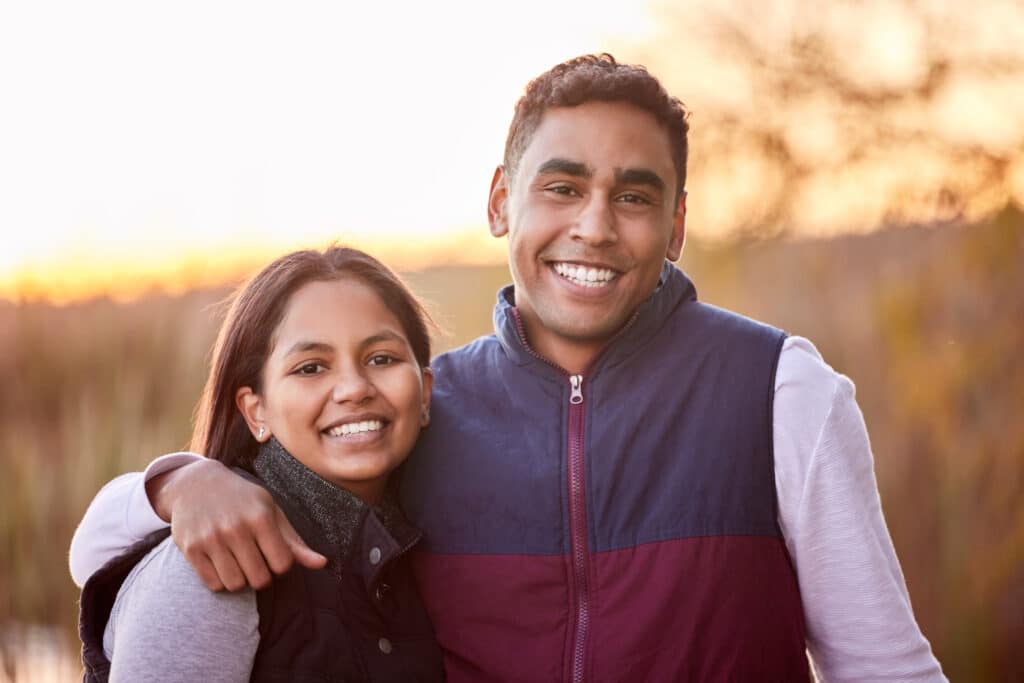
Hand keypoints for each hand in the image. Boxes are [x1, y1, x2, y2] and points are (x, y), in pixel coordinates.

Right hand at [152, 459, 326, 590]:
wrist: (196, 484)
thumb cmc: (242, 500)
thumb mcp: (271, 511)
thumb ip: (295, 541)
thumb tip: (323, 563)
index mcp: (261, 517)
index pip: (282, 565)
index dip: (281, 565)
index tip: (273, 554)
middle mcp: (236, 528)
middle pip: (260, 580)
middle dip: (261, 576)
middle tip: (255, 561)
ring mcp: (211, 539)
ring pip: (235, 585)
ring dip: (240, 580)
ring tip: (238, 563)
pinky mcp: (190, 549)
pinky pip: (213, 585)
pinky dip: (220, 581)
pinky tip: (221, 564)